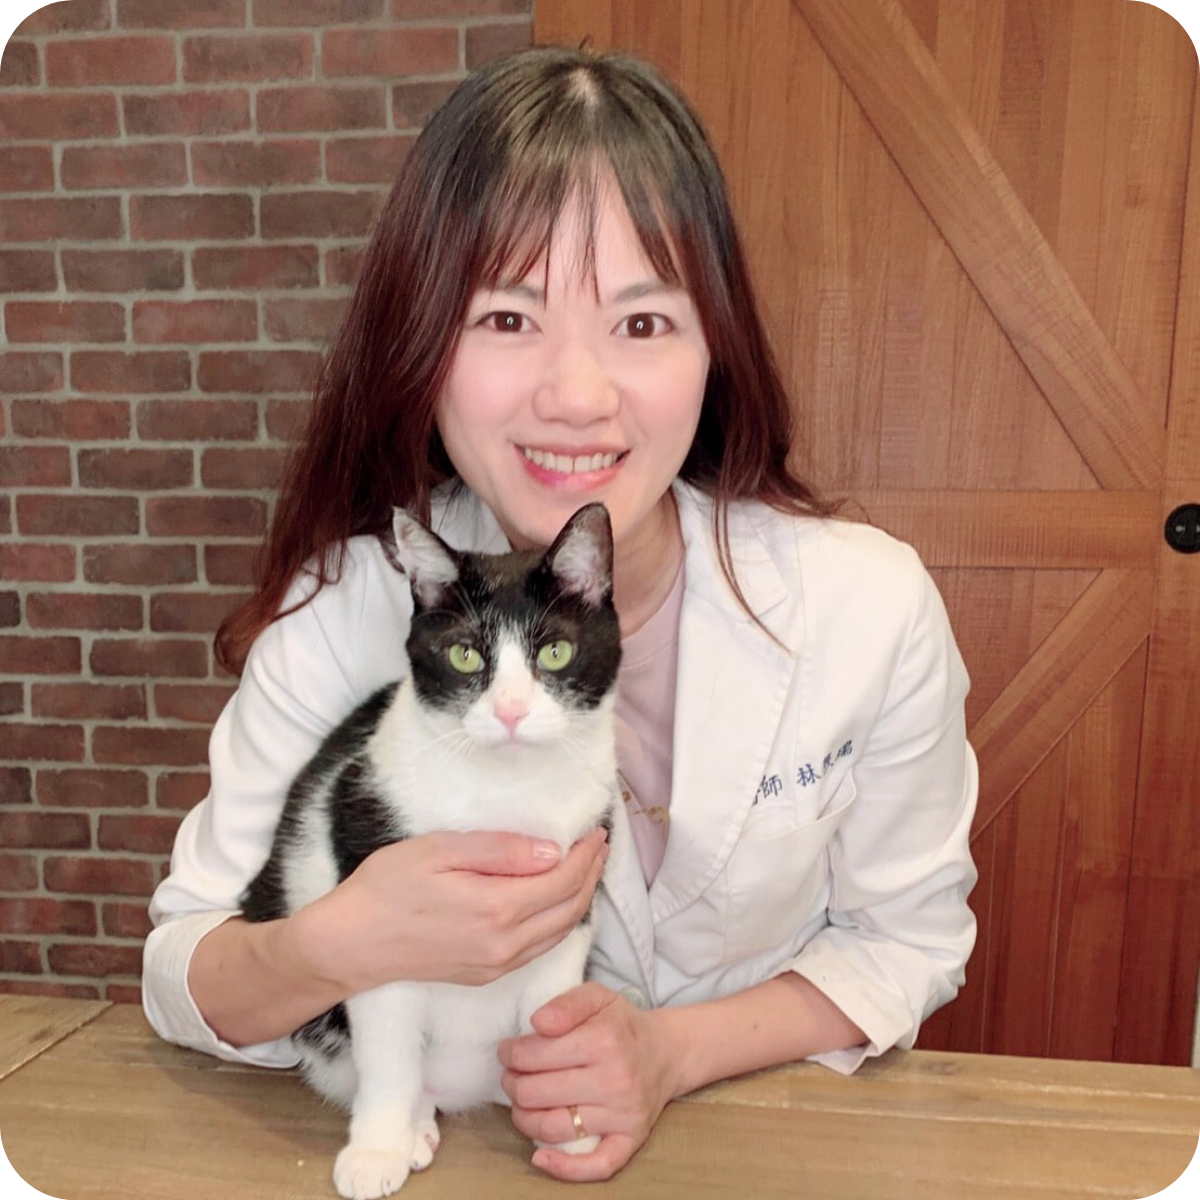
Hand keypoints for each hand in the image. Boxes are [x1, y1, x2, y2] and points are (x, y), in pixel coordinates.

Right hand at [294, 828, 608, 994]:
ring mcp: (496, 964)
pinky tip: (556, 901)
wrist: (350, 944)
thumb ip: (498, 850)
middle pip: (570, 908)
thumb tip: (550, 851)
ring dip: (580, 898)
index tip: (597, 830)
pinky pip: (538, 948)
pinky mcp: (484, 974)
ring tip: (586, 867)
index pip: (563, 881)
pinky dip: (558, 921)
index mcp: (497, 909)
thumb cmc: (386, 888)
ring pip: (559, 932)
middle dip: (591, 874)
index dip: (586, 855)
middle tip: (599, 845)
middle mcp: (505, 944)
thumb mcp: (439, 850)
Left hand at [498, 982, 678, 1181]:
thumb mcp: (597, 996)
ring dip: (523, 1117)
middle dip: (513, 1083)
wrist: (666, 1052)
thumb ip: (565, 1003)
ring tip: (520, 1102)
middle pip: (537, 1092)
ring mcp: (623, 1114)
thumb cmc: (622, 1024)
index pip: (534, 1054)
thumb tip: (537, 1023)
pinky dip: (563, 1168)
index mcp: (603, 1040)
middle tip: (511, 1075)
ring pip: (553, 1127)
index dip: (511, 1053)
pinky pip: (596, 1165)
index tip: (507, 1051)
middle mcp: (615, 1079)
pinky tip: (540, 1157)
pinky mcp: (630, 1139)